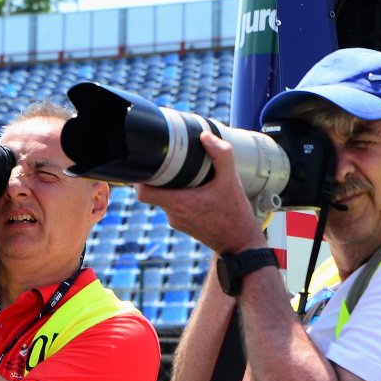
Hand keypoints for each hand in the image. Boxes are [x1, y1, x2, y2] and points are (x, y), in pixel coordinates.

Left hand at [135, 133, 265, 257]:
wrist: (241, 244)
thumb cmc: (235, 215)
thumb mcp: (231, 180)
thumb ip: (221, 154)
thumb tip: (205, 136)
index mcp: (178, 203)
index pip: (143, 192)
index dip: (139, 178)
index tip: (146, 164)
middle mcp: (174, 214)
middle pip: (153, 192)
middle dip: (158, 176)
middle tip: (168, 162)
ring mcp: (178, 222)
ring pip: (165, 199)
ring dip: (171, 187)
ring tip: (185, 174)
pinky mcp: (184, 225)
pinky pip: (175, 207)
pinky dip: (180, 196)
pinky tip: (195, 189)